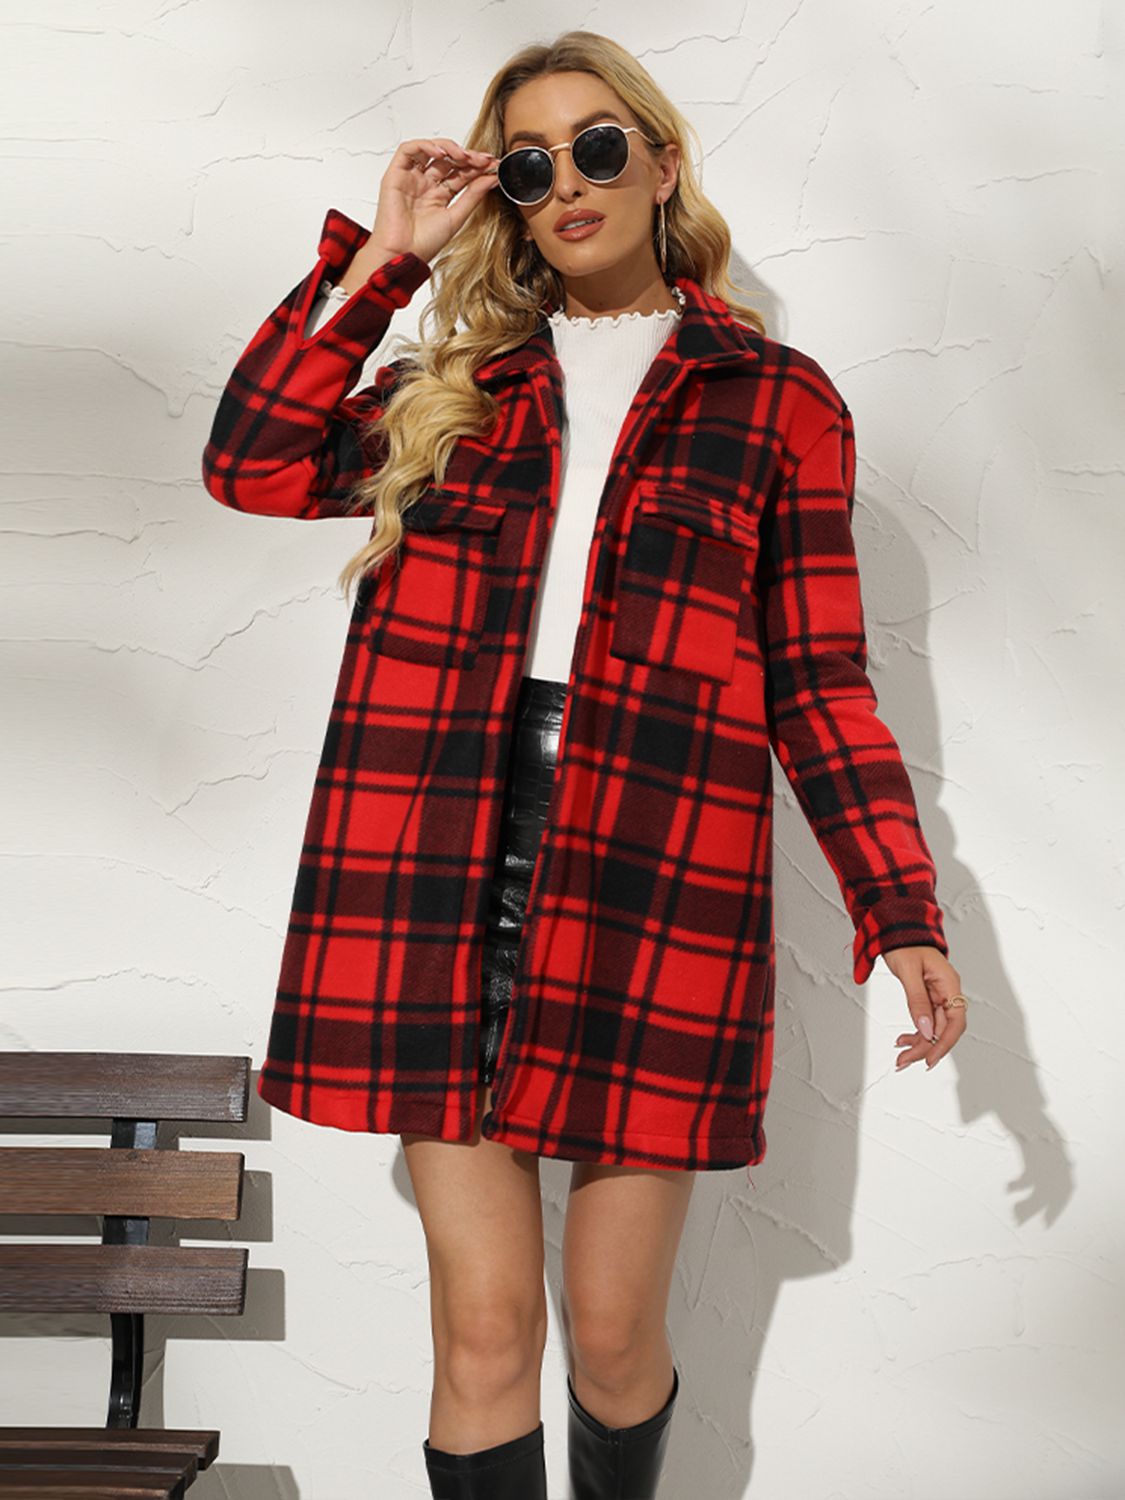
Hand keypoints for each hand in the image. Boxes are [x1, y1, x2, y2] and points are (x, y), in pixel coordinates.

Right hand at [368, 137, 499, 266]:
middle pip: (447, 160)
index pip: (460, 173)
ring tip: (464, 156)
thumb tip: (493, 177)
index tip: (493, 165)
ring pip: (429, 150)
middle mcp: (425, 184)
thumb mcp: (457, 216)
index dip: (477, 167)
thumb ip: (473, 195)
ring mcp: (410, 178)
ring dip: (448, 148)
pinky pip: (408, 150)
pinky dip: (425, 146)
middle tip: (483, 159)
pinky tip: (441, 153)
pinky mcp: (395, 174)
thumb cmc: (424, 244)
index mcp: (439, 195)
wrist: (403, 255)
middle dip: (467, 156)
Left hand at [882, 945, 966, 1070]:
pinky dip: (915, 1032)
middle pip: (943, 1029)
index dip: (944, 1043)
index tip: (930, 1059)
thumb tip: (925, 1029)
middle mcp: (947, 992)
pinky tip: (903, 1040)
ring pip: (933, 1028)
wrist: (896, 931)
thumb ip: (917, 1000)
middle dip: (926, 1048)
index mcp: (949, 984)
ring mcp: (938, 996)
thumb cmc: (904, 944)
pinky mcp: (927, 998)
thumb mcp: (908, 971)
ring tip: (901, 1057)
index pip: (955, 1021)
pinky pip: (925, 1021)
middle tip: (905, 1062)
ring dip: (918, 1044)